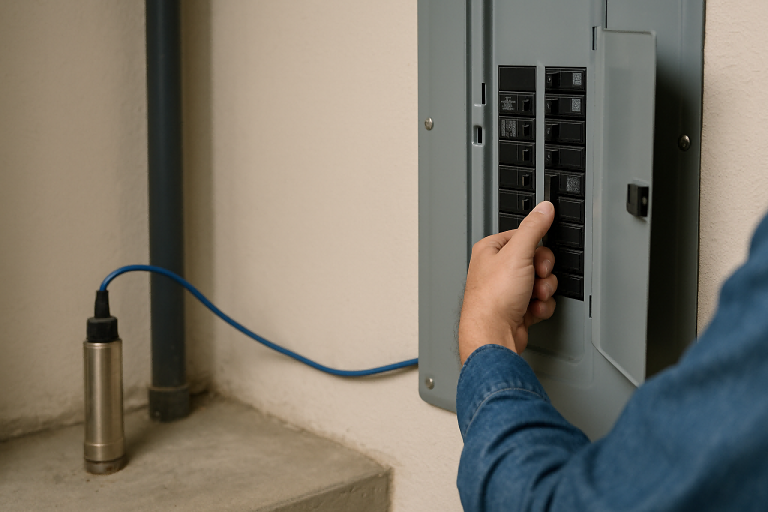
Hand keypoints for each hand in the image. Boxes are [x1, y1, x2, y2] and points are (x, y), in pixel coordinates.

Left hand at [458, 201, 557, 363]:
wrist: (493, 334)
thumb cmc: (493, 298)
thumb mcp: (518, 254)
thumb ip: (533, 228)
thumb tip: (544, 208)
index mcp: (490, 250)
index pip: (524, 236)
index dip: (537, 247)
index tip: (538, 256)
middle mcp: (496, 269)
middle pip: (536, 260)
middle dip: (543, 273)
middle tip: (537, 278)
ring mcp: (506, 290)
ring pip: (540, 282)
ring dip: (543, 291)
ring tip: (533, 296)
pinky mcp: (516, 308)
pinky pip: (539, 301)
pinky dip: (540, 306)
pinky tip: (531, 309)